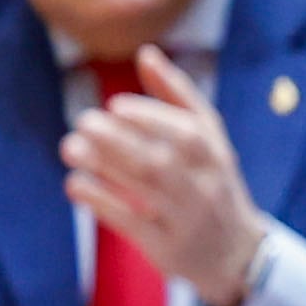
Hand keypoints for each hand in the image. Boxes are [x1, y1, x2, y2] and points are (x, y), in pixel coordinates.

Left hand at [60, 46, 269, 305]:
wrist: (235, 253)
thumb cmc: (211, 182)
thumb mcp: (209, 139)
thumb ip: (178, 96)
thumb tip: (146, 52)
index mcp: (216, 154)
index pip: (187, 131)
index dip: (150, 116)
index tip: (115, 105)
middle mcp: (204, 185)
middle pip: (161, 159)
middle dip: (118, 139)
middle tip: (83, 122)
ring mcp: (186, 218)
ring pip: (144, 188)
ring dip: (103, 165)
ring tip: (70, 147)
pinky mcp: (166, 246)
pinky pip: (130, 222)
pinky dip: (101, 201)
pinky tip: (75, 183)